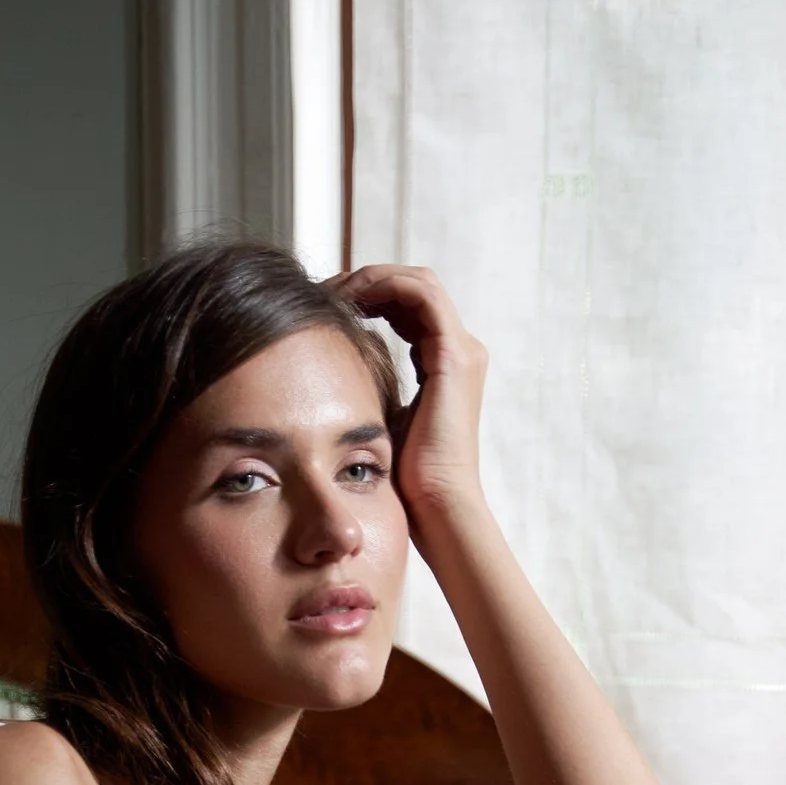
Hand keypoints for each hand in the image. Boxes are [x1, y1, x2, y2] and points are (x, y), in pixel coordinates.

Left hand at [329, 263, 487, 533]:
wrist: (435, 505)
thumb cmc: (406, 479)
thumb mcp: (381, 420)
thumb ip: (369, 389)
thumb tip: (331, 376)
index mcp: (444, 364)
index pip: (407, 307)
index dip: (367, 297)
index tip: (326, 306)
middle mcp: (458, 350)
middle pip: (412, 287)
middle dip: (367, 281)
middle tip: (324, 290)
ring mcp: (461, 350)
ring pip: (417, 282)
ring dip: (372, 279)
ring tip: (333, 291)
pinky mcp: (454, 355)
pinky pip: (420, 295)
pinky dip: (384, 287)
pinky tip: (349, 300)